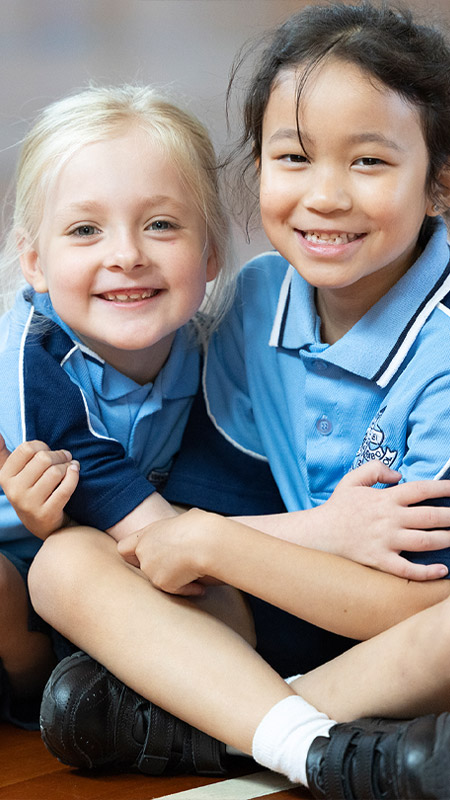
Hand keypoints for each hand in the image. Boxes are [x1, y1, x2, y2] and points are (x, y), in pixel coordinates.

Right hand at [0, 436, 79, 538]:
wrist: (42, 522)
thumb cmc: (29, 489)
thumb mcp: (12, 473)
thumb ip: (2, 453)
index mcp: (4, 477)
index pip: (27, 448)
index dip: (42, 446)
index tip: (48, 451)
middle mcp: (14, 491)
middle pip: (43, 458)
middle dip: (59, 455)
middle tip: (66, 457)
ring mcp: (30, 504)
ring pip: (56, 472)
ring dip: (69, 466)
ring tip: (71, 466)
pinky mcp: (46, 513)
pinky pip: (66, 488)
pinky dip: (74, 476)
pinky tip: (75, 472)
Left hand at [118, 509, 219, 595]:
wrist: (206, 541)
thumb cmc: (200, 526)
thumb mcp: (184, 519)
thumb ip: (176, 530)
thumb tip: (185, 531)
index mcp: (146, 534)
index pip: (124, 548)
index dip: (133, 553)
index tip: (150, 554)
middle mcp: (143, 552)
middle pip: (144, 567)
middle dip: (159, 568)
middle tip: (178, 565)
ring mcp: (151, 570)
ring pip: (159, 580)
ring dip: (174, 578)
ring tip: (193, 573)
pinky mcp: (163, 584)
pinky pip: (176, 590)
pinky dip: (187, 589)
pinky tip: (199, 586)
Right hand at [316, 462, 449, 579]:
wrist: (319, 533)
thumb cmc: (338, 507)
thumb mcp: (352, 479)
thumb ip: (375, 469)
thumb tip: (399, 474)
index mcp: (385, 498)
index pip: (421, 490)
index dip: (443, 488)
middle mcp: (389, 519)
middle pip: (429, 516)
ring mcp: (386, 541)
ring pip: (424, 541)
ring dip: (445, 539)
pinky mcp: (380, 560)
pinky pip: (407, 569)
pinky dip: (426, 571)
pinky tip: (442, 570)